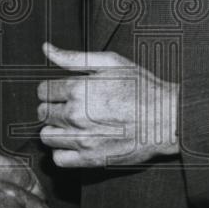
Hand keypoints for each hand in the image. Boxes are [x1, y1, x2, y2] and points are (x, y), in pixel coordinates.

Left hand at [37, 43, 179, 166]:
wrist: (166, 118)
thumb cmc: (141, 87)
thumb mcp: (110, 62)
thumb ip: (74, 57)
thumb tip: (46, 48)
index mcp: (78, 88)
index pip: (43, 91)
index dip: (52, 90)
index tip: (64, 93)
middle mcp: (76, 114)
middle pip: (43, 113)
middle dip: (54, 108)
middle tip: (72, 107)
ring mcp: (82, 138)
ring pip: (46, 136)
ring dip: (56, 130)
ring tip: (73, 125)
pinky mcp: (90, 159)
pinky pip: (58, 159)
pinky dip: (63, 152)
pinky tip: (77, 142)